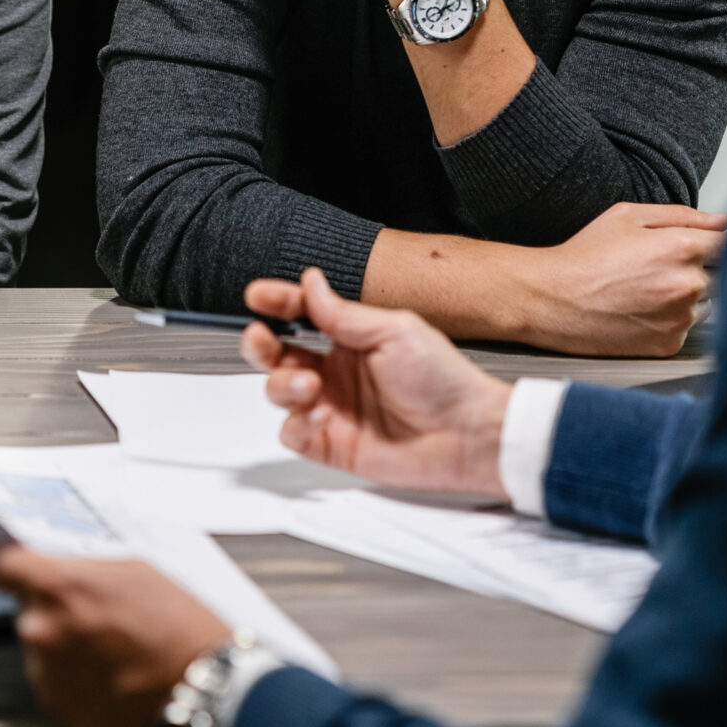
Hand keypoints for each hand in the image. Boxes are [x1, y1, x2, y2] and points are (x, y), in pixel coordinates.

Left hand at [0, 541, 233, 726]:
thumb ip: (85, 567)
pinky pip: (54, 678)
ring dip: (66, 643)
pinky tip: (111, 673)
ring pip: (42, 644)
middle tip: (97, 614)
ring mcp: (45, 672)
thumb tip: (60, 564)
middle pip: (28, 606)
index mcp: (58, 586)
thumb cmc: (180, 633)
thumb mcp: (136, 571)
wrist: (200, 696)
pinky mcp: (56, 707)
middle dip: (55, 607)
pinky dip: (74, 675)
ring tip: (114, 649)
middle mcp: (41, 629)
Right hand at [239, 267, 510, 494]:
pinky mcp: (331, 443)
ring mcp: (331, 408)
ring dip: (281, 383)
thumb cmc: (444, 380)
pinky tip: (318, 414)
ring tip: (308, 383)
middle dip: (259, 342)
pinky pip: (291, 432)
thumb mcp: (395, 331)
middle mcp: (335, 371)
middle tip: (262, 338)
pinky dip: (296, 423)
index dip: (277, 303)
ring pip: (277, 391)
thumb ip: (344, 314)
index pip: (301, 315)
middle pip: (276, 353)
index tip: (258, 296)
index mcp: (350, 339)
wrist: (467, 434)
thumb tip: (310, 282)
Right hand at [496, 202, 725, 356]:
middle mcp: (688, 284)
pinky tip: (639, 310)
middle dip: (699, 269)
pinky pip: (684, 328)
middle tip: (657, 268)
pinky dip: (669, 320)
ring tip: (645, 290)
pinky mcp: (668, 344)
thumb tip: (723, 221)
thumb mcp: (627, 216)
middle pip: (721, 274)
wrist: (550, 300)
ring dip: (687, 297)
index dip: (714, 243)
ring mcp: (679, 318)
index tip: (702, 246)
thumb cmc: (584, 255)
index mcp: (682, 247)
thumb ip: (681, 215)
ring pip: (705, 303)